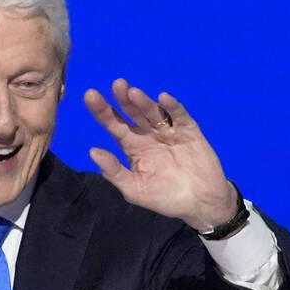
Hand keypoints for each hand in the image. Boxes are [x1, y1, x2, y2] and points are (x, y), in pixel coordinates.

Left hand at [84, 79, 237, 231]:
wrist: (200, 205)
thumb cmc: (164, 198)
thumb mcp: (134, 189)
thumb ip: (114, 172)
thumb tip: (92, 151)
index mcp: (133, 146)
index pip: (115, 125)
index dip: (103, 111)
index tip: (90, 95)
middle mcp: (149, 134)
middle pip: (133, 113)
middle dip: (124, 99)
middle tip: (116, 84)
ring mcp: (169, 131)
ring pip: (154, 112)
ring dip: (144, 102)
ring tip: (133, 93)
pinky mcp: (189, 132)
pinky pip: (180, 117)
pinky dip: (172, 107)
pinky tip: (163, 98)